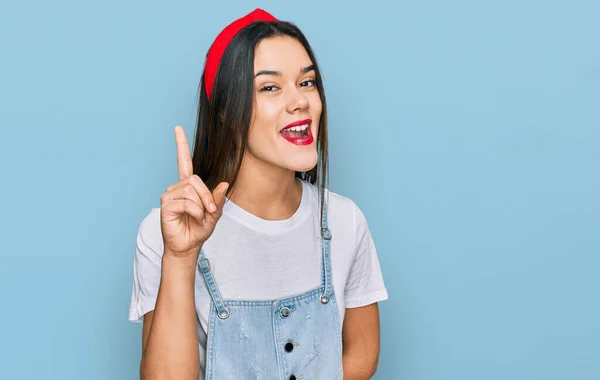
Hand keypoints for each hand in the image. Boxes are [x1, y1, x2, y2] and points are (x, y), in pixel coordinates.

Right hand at [160, 125, 228, 257]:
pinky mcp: (166, 204)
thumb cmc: (199, 229)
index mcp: (188, 186)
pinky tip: (192, 218)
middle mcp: (177, 187)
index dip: (181, 145)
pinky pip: (186, 202)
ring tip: (200, 217)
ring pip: (191, 191)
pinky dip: (194, 211)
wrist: (188, 246)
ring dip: (201, 206)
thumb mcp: (214, 214)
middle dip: (207, 196)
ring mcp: (169, 195)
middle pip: (195, 180)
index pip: (184, 161)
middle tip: (210, 211)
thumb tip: (223, 184)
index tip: (177, 128)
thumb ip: (218, 199)